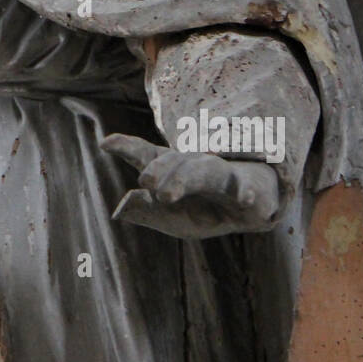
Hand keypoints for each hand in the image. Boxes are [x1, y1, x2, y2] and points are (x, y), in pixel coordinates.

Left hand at [101, 133, 279, 238]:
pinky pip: (250, 191)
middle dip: (162, 169)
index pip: (149, 155)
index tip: (106, 144)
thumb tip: (119, 208)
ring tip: (166, 194)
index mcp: (176, 170)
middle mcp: (198, 166)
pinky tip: (242, 198)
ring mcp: (226, 175)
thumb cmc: (208, 209)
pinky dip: (246, 193)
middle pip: (178, 162)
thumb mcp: (173, 217)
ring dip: (187, 178)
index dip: (128, 148)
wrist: (256, 205)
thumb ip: (146, 211)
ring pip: (206, 171)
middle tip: (147, 182)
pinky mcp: (252, 191)